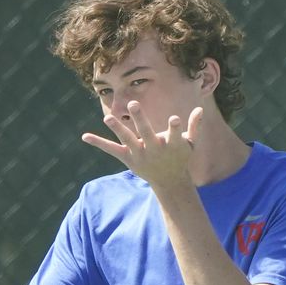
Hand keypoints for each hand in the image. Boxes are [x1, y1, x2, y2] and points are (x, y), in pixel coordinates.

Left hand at [81, 103, 202, 188]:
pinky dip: (98, 143)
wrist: (169, 181)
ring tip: (107, 118)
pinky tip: (85, 136)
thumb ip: (194, 127)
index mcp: (171, 144)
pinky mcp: (128, 158)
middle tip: (134, 103)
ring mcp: (140, 153)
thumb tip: (200, 109)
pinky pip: (111, 149)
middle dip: (140, 118)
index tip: (175, 119)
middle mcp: (154, 149)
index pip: (173, 134)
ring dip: (117, 128)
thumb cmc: (180, 158)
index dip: (174, 128)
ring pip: (127, 139)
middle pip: (146, 132)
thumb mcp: (190, 144)